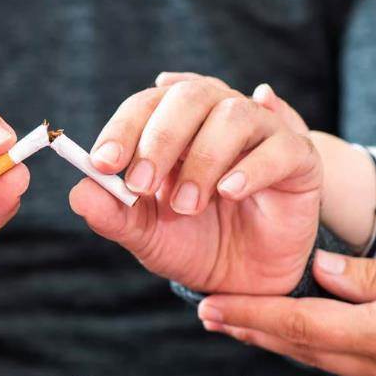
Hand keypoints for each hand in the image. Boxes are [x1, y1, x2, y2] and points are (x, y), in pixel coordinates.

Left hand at [70, 72, 320, 293]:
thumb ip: (114, 214)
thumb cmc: (191, 243)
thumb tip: (78, 192)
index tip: (102, 163)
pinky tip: (228, 193)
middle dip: (159, 139)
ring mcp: (260, 133)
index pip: (145, 105)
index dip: (122, 129)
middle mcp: (216, 117)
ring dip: (202, 159)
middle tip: (141, 184)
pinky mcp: (297, 158)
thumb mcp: (146, 234)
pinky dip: (250, 167)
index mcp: (174, 126)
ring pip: (232, 116)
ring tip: (187, 205)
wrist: (242, 279)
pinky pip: (279, 147)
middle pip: (189, 96)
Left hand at [198, 249, 375, 375]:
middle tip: (210, 314)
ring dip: (278, 342)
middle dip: (251, 329)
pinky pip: (349, 368)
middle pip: (303, 348)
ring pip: (323, 363)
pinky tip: (296, 340)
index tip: (210, 306)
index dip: (251, 313)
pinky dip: (314, 350)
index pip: (301, 324)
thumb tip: (320, 269)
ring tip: (239, 324)